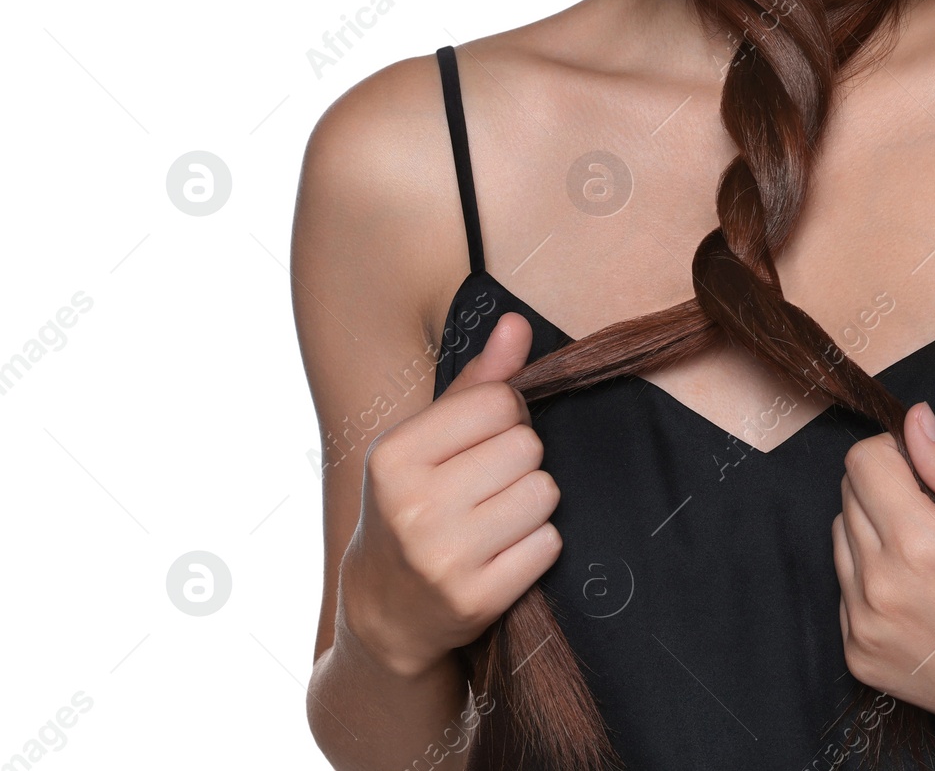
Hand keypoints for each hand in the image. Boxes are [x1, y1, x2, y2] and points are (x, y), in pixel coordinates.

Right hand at [339, 313, 561, 677]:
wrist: (385, 610)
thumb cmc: (412, 504)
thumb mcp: (427, 439)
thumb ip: (478, 381)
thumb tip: (517, 323)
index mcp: (394, 455)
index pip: (499, 402)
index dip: (507, 416)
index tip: (484, 440)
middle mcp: (413, 506)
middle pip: (527, 447)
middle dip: (521, 460)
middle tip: (489, 484)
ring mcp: (443, 558)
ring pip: (544, 493)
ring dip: (533, 502)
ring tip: (497, 516)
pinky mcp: (476, 600)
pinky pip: (549, 543)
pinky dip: (537, 544)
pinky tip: (503, 552)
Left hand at [832, 401, 934, 761]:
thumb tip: (915, 419)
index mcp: (918, 544)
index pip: (862, 460)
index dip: (897, 453)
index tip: (930, 475)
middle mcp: (878, 587)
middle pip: (849, 495)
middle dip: (887, 489)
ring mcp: (864, 629)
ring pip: (841, 540)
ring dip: (875, 533)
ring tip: (933, 559)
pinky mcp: (861, 659)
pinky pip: (845, 591)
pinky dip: (872, 580)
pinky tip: (922, 596)